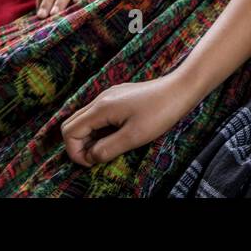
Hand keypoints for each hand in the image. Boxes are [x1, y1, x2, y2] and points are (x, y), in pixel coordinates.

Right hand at [61, 77, 191, 166]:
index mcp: (101, 108)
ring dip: (90, 137)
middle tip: (98, 157)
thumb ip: (107, 149)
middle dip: (79, 145)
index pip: (69, 132)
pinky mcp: (119, 96)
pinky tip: (119, 134)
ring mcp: (110, 96)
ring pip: (86, 119)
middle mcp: (101, 99)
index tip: (94, 162)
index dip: (75, 152)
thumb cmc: (161, 112)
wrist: (182, 88)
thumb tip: (90, 156)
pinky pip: (99, 114)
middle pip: (72, 124)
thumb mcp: (133, 137)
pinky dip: (101, 128)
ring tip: (110, 147)